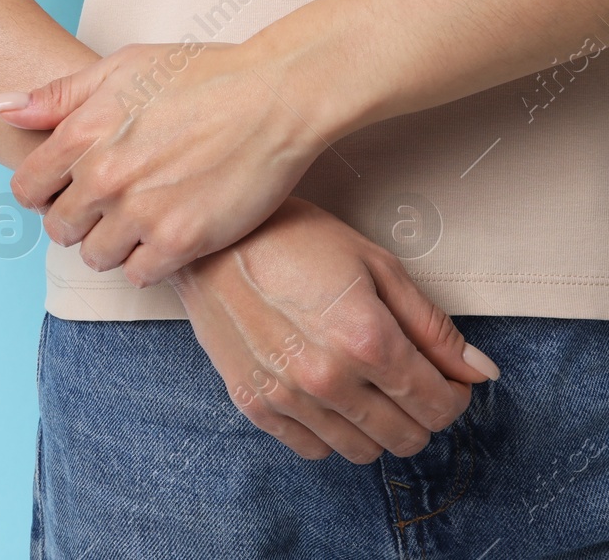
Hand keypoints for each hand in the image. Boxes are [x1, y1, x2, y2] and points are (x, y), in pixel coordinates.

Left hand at [0, 40, 324, 285]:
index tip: (67, 189)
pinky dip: (147, 263)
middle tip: (111, 205)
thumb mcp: (121, 68)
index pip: (27, 189)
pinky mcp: (180, 241)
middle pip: (59, 229)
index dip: (44, 192)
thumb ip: (56, 96)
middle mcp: (103, 177)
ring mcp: (140, 212)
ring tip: (139, 222)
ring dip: (111, 245)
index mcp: (81, 133)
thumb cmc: (202, 75)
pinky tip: (165, 238)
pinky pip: (138, 275)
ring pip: (95, 256)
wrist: (275, 97)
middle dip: (78, 220)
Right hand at [172, 197, 499, 462]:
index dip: (453, 395)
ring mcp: (287, 396)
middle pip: (406, 436)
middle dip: (421, 414)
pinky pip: (312, 449)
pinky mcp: (254, 403)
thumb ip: (432, 326)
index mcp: (367, 340)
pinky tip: (328, 396)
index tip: (445, 379)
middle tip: (409, 382)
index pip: (438, 404)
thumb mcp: (375, 265)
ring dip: (378, 427)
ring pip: (362, 450)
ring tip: (368, 388)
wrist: (209, 240)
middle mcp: (329, 378)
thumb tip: (480, 371)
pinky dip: (331, 432)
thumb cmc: (292, 238)